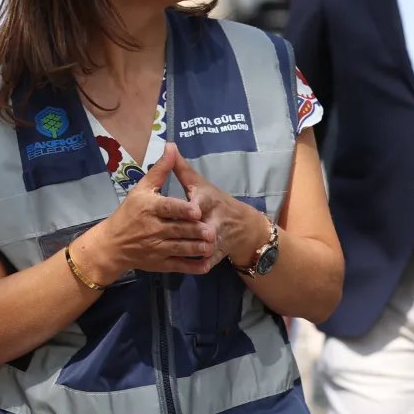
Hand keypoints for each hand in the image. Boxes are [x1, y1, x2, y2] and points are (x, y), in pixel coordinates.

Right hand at [73, 144, 214, 279]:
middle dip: (195, 231)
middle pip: (178, 229)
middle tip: (212, 231)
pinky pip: (178, 265)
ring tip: (211, 245)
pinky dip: (192, 266)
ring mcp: (157, 248)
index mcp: (150, 208)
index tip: (196, 211)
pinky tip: (205, 264)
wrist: (112, 245)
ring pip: (181, 248)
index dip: (182, 210)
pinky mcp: (160, 263)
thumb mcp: (141, 189)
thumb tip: (171, 148)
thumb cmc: (128, 213)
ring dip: (197, 248)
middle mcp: (153, 229)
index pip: (168, 208)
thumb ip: (159, 170)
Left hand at [172, 158, 271, 272]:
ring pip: (209, 243)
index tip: (191, 210)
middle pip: (206, 224)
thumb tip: (168, 145)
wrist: (245, 226)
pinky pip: (212, 259)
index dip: (195, 206)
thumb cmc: (216, 201)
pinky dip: (205, 263)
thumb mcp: (200, 184)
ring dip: (200, 248)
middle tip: (186, 234)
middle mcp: (216, 218)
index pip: (202, 201)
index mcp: (209, 200)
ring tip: (185, 252)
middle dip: (198, 230)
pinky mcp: (221, 251)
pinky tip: (194, 267)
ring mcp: (220, 236)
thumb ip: (182, 169)